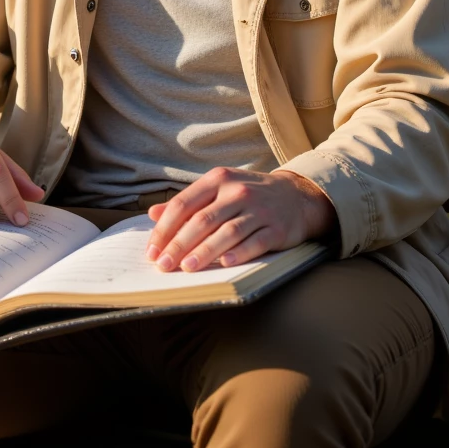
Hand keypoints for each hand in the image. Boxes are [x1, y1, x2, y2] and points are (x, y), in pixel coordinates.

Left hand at [146, 167, 335, 272]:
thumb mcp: (217, 189)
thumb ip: (187, 202)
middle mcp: (238, 191)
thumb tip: (152, 214)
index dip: (165, 229)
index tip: (153, 251)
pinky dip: (239, 254)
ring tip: (187, 267)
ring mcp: (259, 210)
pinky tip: (224, 264)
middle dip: (179, 244)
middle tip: (163, 266)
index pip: (184, 204)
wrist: (295, 195)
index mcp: (218, 179)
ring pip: (227, 232)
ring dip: (205, 252)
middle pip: (203, 220)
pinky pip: (256, 242)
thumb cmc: (247, 195)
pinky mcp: (277, 228)